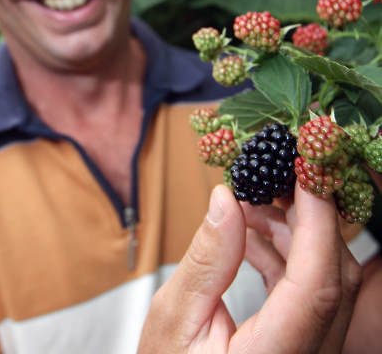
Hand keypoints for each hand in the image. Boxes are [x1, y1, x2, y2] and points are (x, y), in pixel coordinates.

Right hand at [137, 183, 361, 353]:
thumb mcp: (174, 319)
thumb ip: (206, 260)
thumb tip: (226, 199)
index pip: (318, 284)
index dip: (318, 221)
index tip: (307, 172)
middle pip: (334, 277)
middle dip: (309, 217)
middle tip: (276, 178)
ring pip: (327, 281)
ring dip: (295, 234)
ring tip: (250, 208)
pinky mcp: (303, 346)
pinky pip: (310, 293)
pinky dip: (287, 257)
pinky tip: (251, 238)